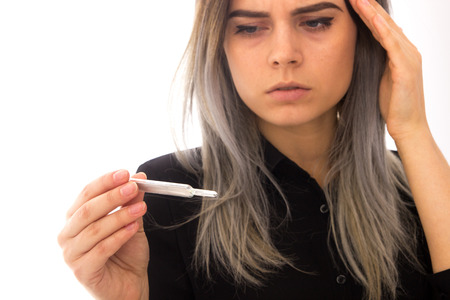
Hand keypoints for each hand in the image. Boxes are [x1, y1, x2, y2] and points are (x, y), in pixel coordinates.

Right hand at [58, 170, 148, 299]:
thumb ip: (131, 202)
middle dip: (113, 196)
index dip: (105, 182)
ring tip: (141, 208)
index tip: (125, 173)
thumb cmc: (126, 253)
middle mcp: (68, 235)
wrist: (130, 284)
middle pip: (88, 210)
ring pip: (95, 229)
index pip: (86, 194)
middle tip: (133, 187)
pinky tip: (134, 227)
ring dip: (120, 216)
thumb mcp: (132, 221)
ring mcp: (72, 254)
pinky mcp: (82, 271)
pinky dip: (119, 236)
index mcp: (75, 219)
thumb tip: (138, 177)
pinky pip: (101, 249)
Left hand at [349, 0, 428, 142]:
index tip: (352, 2)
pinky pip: (391, 42)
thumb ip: (375, 62)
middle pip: (385, 22)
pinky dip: (380, 27)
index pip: (382, 27)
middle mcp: (407, 51)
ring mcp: (409, 58)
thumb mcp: (380, 78)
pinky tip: (370, 15)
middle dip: (369, 6)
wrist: (408, 127)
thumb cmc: (392, 106)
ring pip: (387, 28)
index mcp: (400, 53)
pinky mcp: (405, 67)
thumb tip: (361, 52)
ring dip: (371, 11)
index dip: (367, 13)